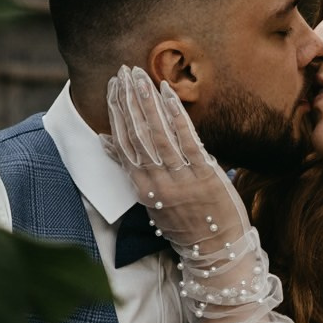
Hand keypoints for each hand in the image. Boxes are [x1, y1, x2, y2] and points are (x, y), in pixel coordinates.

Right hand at [105, 65, 248, 258]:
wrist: (216, 252)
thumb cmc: (185, 224)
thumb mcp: (151, 200)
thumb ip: (131, 169)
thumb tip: (106, 141)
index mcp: (141, 188)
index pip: (122, 143)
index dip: (115, 112)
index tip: (112, 87)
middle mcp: (156, 183)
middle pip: (136, 134)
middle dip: (128, 100)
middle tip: (123, 71)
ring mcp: (180, 179)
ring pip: (156, 134)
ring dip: (146, 101)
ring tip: (139, 75)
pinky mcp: (204, 175)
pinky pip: (186, 139)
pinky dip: (175, 113)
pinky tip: (167, 91)